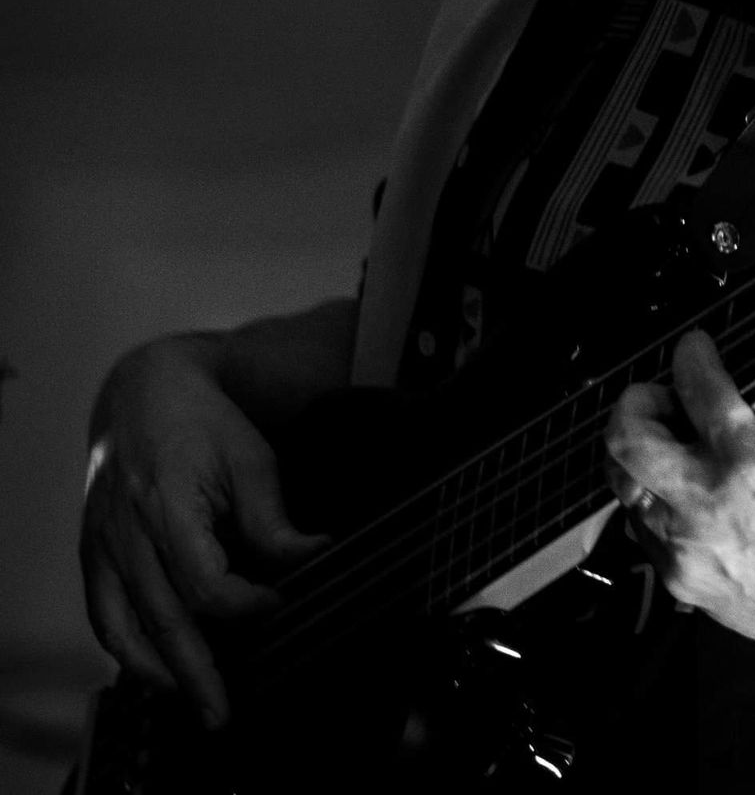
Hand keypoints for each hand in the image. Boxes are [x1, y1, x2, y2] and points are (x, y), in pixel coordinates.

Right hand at [79, 337, 327, 725]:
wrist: (143, 391)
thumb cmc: (203, 422)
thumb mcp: (252, 458)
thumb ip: (273, 518)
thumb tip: (312, 557)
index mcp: (168, 505)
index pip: (203, 581)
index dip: (244, 604)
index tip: (280, 605)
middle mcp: (127, 533)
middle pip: (162, 619)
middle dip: (197, 672)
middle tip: (224, 711)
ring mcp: (103, 545)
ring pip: (125, 628)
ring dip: (158, 672)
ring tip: (193, 701)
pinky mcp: (93, 552)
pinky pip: (103, 614)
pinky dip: (126, 649)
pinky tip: (155, 668)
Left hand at [603, 329, 754, 668]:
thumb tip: (739, 377)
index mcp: (749, 462)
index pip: (695, 385)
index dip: (691, 353)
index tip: (694, 349)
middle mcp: (706, 505)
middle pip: (625, 437)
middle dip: (636, 401)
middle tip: (660, 398)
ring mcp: (686, 548)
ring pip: (623, 483)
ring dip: (642, 454)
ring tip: (674, 449)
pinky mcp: (678, 581)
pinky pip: (642, 528)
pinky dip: (656, 500)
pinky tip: (688, 496)